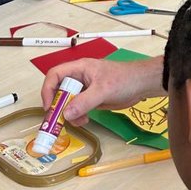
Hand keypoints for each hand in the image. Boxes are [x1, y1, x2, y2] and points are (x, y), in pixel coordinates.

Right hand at [39, 55, 164, 123]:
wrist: (142, 85)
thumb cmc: (124, 80)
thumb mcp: (103, 90)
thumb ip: (84, 102)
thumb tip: (66, 114)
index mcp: (79, 68)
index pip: (55, 75)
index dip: (48, 90)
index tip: (49, 107)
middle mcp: (79, 78)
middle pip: (59, 91)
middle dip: (58, 106)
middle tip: (60, 120)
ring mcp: (85, 89)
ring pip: (67, 102)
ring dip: (69, 113)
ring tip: (79, 121)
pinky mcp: (91, 99)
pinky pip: (77, 108)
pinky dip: (78, 116)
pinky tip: (86, 120)